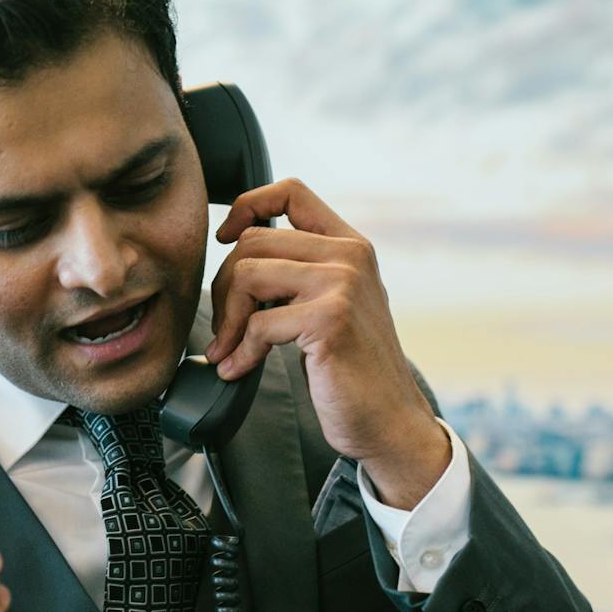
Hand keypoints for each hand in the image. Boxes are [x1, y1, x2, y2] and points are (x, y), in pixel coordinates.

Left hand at [206, 178, 449, 502]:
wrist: (388, 420)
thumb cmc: (353, 370)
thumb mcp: (333, 305)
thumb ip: (301, 272)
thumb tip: (238, 252)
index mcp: (350, 246)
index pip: (291, 191)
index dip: (248, 205)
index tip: (227, 238)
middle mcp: (350, 256)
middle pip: (254, 241)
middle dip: (225, 286)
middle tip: (226, 327)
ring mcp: (342, 285)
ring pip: (247, 274)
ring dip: (227, 319)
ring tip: (229, 349)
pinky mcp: (329, 320)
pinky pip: (258, 322)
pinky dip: (240, 351)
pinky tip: (238, 371)